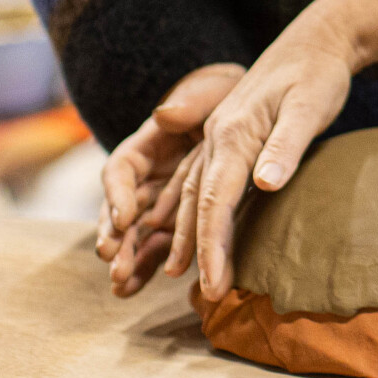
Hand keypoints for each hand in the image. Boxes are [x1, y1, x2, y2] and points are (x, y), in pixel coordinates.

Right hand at [94, 63, 241, 297]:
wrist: (263, 100)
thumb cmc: (232, 92)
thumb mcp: (217, 88)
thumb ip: (194, 100)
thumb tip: (166, 114)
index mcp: (153, 139)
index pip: (123, 167)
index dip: (117, 194)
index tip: (121, 219)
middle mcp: (153, 171)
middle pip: (123, 205)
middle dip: (116, 236)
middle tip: (114, 265)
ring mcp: (167, 195)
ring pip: (140, 229)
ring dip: (131, 256)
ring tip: (123, 286)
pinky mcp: (188, 215)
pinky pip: (166, 241)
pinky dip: (153, 263)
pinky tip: (137, 288)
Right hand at [165, 10, 359, 299]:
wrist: (318, 39)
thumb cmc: (319, 73)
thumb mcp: (310, 104)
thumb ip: (286, 144)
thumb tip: (265, 184)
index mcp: (232, 132)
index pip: (216, 199)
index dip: (213, 245)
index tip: (214, 284)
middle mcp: (218, 136)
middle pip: (200, 202)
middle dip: (199, 250)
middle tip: (208, 297)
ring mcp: (222, 136)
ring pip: (196, 193)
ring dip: (191, 234)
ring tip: (190, 276)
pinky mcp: (233, 138)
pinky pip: (209, 183)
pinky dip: (201, 212)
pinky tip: (205, 235)